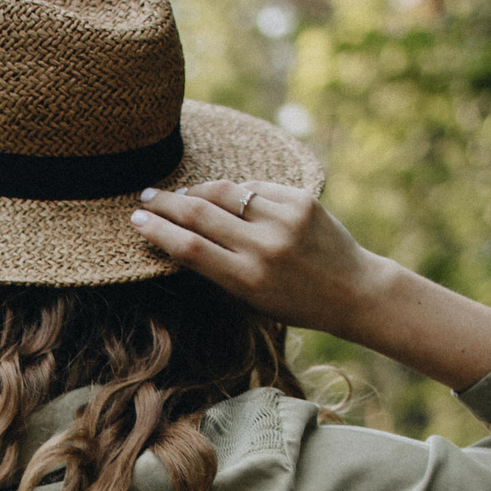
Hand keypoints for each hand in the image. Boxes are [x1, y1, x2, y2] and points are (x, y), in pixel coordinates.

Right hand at [129, 182, 391, 337]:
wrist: (353, 291)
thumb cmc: (295, 302)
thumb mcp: (250, 300)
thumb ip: (217, 269)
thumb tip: (177, 234)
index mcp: (247, 280)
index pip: (188, 248)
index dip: (157, 231)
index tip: (136, 221)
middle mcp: (264, 247)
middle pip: (199, 213)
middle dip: (166, 202)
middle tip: (145, 197)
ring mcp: (285, 220)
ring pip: (225, 191)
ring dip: (196, 190)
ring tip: (181, 193)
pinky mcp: (302, 200)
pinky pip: (255, 187)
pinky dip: (237, 191)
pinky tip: (228, 197)